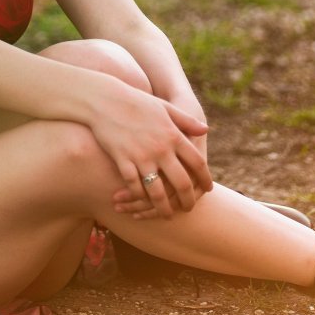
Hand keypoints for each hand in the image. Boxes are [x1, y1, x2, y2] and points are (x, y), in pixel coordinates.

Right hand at [87, 83, 211, 218]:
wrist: (105, 100)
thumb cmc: (137, 102)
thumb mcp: (165, 107)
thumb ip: (186, 120)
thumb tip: (205, 129)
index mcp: (174, 135)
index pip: (197, 163)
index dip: (205, 178)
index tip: (208, 189)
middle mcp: (161, 149)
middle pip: (181, 182)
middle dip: (187, 200)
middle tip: (188, 209)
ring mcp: (141, 156)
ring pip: (158, 192)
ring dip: (164, 208)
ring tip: (167, 214)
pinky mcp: (123, 161)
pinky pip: (135, 186)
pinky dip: (139, 197)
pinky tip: (142, 201)